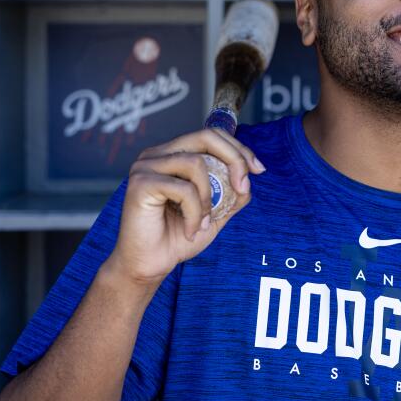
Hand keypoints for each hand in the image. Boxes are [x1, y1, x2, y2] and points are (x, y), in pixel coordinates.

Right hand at [107, 128, 265, 286]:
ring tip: (204, 222)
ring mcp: (146, 166)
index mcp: (173, 155)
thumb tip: (250, 177)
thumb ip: (231, 193)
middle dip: (235, 159)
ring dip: (209, 197)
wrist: (148, 265)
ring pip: (196, 163)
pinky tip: (191, 230)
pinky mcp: (141, 183)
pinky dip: (195, 213)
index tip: (259, 170)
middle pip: (206, 136)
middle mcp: (157, 154)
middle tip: (243, 188)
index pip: (211, 135)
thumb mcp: (214, 213)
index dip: (239, 148)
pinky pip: (183, 189)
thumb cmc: (177, 238)